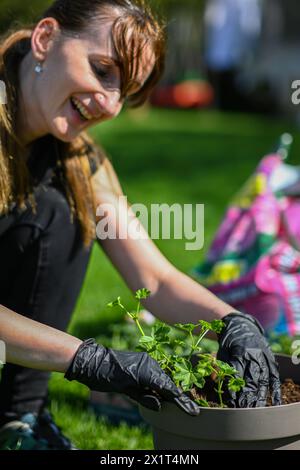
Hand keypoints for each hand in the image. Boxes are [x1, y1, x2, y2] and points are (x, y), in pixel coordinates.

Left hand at [65, 339, 199, 415]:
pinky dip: (160, 384)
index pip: (168, 389)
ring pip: (162, 378)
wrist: (92, 361)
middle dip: (178, 397)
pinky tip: (164, 393)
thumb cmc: (105, 376)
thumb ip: (145, 397)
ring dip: (169, 390)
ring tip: (181, 404)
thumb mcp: (125, 390)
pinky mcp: (141, 362)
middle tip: (191, 410)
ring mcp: (146, 361)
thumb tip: (160, 404)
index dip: (181, 401)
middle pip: (168, 383)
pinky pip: (155, 374)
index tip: (192, 411)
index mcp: (147, 370)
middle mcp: (149, 363)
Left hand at [217, 312, 281, 407]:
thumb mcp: (222, 351)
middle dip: (247, 397)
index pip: (237, 374)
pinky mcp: (271, 360)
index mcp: (240, 351)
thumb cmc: (228, 341)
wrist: (241, 325)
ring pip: (264, 380)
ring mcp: (265, 358)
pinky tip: (275, 403)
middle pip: (252, 379)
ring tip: (256, 410)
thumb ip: (222, 367)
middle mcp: (254, 355)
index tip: (231, 402)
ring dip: (261, 397)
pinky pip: (275, 377)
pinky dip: (276, 390)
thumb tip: (220, 385)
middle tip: (243, 410)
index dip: (234, 390)